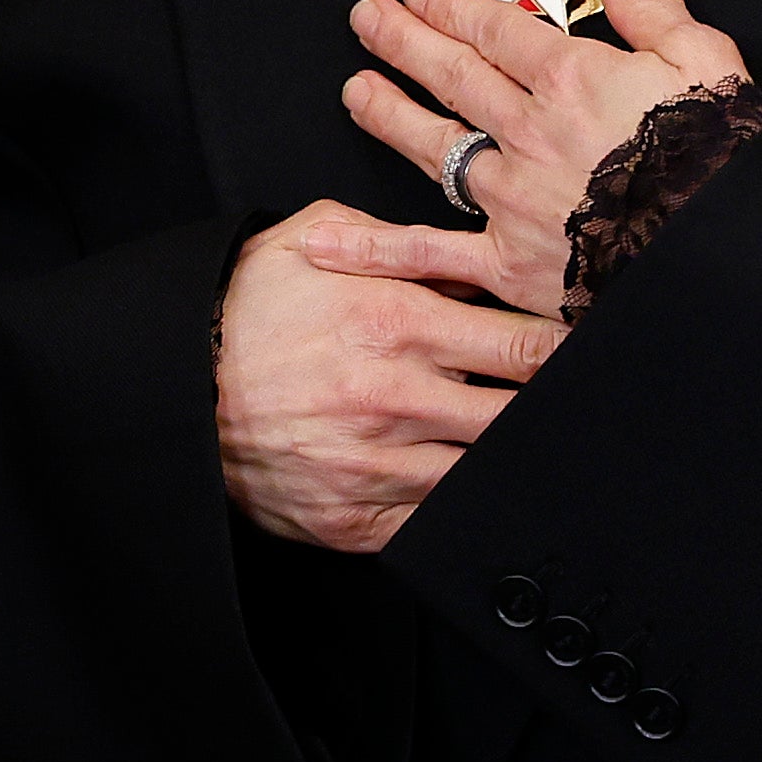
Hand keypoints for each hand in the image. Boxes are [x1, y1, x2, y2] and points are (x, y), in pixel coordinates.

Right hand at [212, 199, 560, 553]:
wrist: (167, 383)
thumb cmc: (244, 303)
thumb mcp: (318, 239)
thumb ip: (403, 242)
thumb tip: (471, 252)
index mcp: (399, 325)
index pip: (522, 346)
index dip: (569, 350)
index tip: (594, 348)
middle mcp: (396, 400)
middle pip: (518, 413)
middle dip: (555, 406)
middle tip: (584, 400)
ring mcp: (375, 468)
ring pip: (484, 471)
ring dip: (514, 458)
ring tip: (542, 447)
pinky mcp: (351, 520)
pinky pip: (433, 522)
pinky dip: (461, 507)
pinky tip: (481, 489)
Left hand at [344, 0, 748, 317]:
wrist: (720, 251)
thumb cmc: (719, 153)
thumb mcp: (704, 57)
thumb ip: (652, 6)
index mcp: (573, 77)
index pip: (495, 30)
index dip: (450, 7)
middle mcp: (528, 130)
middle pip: (453, 75)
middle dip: (403, 40)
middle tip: (365, 17)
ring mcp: (510, 197)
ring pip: (433, 146)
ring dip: (388, 113)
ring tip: (353, 89)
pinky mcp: (507, 261)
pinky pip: (430, 251)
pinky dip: (374, 247)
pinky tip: (324, 240)